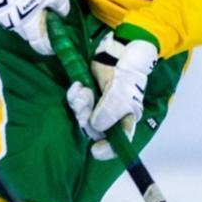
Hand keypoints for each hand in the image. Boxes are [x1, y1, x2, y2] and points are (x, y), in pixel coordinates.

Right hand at [0, 0, 69, 56]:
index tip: (54, 44)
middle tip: (45, 22)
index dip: (48, 46)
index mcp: (28, 21)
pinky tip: (14, 0)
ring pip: (15, 24)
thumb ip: (59, 2)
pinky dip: (10, 10)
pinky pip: (3, 13)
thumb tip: (63, 14)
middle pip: (27, 35)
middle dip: (37, 31)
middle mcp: (12, 23)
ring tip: (30, 8)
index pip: (39, 43)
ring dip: (24, 20)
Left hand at [66, 32, 156, 159]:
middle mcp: (112, 117)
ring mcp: (99, 107)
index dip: (108, 150)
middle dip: (85, 116)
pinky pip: (77, 103)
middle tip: (84, 98)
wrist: (120, 50)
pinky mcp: (89, 96)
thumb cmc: (127, 73)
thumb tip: (96, 126)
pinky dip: (74, 96)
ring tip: (81, 89)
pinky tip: (77, 86)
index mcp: (126, 119)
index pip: (119, 142)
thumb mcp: (121, 93)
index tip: (94, 151)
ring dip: (79, 104)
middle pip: (94, 130)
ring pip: (84, 117)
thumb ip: (110, 111)